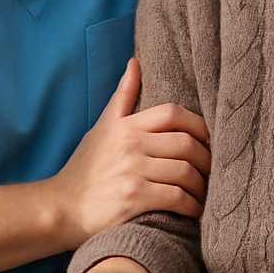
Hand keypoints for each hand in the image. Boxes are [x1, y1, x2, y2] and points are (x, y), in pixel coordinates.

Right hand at [49, 58, 211, 245]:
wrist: (61, 209)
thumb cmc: (84, 169)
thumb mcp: (102, 127)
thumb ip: (123, 96)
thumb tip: (135, 62)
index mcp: (126, 126)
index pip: (174, 113)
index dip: (198, 125)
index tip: (207, 140)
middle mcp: (131, 144)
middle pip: (186, 143)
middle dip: (206, 159)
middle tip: (211, 170)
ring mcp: (133, 171)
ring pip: (186, 171)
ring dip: (202, 185)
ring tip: (204, 192)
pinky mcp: (135, 198)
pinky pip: (177, 197)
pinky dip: (192, 205)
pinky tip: (194, 210)